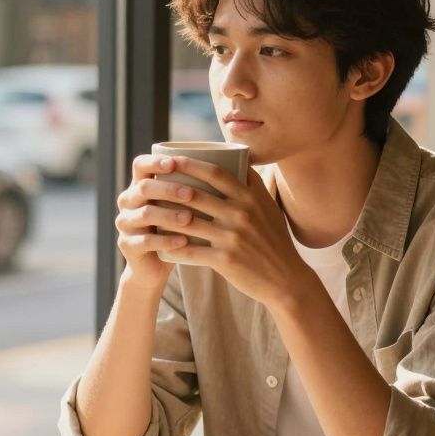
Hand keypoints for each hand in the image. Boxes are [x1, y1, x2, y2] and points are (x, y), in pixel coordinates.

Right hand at [114, 155, 198, 291]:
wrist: (156, 264)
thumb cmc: (177, 228)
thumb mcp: (183, 205)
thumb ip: (197, 184)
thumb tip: (235, 160)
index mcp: (141, 185)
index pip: (140, 165)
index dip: (155, 162)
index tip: (175, 163)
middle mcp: (129, 201)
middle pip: (143, 188)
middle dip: (168, 189)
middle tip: (191, 194)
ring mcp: (126, 223)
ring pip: (144, 214)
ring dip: (168, 215)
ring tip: (189, 218)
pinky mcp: (127, 246)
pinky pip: (145, 241)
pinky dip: (165, 241)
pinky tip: (182, 242)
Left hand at [160, 157, 309, 307]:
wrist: (286, 278)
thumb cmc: (274, 240)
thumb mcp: (268, 206)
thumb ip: (253, 184)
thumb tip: (240, 157)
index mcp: (250, 197)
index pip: (215, 173)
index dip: (190, 164)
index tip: (171, 159)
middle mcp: (241, 214)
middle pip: (196, 194)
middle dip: (169, 186)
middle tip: (151, 183)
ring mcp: (233, 237)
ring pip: (188, 222)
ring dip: (164, 216)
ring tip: (148, 211)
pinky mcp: (225, 260)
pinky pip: (190, 251)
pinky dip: (172, 247)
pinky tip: (158, 243)